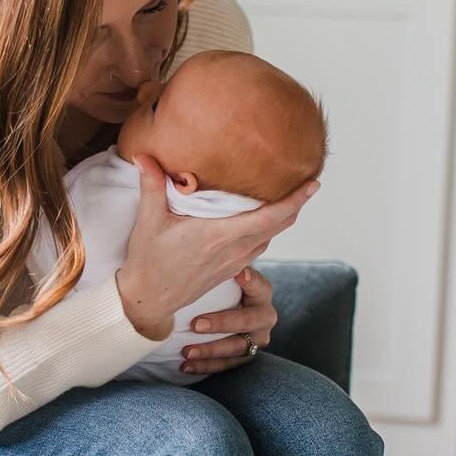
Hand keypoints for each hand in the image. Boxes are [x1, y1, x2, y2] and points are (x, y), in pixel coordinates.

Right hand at [114, 153, 316, 340]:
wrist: (148, 300)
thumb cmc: (148, 262)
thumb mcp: (149, 221)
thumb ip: (152, 185)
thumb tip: (143, 154)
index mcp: (220, 235)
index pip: (270, 217)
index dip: (295, 201)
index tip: (313, 184)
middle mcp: (234, 250)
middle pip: (278, 226)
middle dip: (297, 205)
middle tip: (309, 183)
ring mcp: (234, 262)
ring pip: (270, 238)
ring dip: (283, 219)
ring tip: (289, 199)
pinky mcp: (230, 270)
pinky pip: (258, 247)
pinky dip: (268, 231)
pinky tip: (261, 221)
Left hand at [179, 265, 276, 375]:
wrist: (226, 307)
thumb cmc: (219, 285)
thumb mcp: (223, 274)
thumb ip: (219, 264)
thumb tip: (198, 239)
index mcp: (262, 291)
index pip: (259, 285)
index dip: (251, 281)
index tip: (239, 274)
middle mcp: (265, 316)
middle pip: (248, 321)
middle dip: (222, 323)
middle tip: (195, 325)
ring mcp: (257, 338)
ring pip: (237, 348)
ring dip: (211, 351)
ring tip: (186, 352)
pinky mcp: (246, 355)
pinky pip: (227, 364)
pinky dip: (206, 366)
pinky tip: (185, 366)